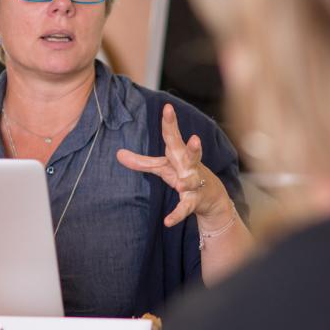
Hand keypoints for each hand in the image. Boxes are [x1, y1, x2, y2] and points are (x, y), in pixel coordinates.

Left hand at [117, 103, 230, 226]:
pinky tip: (167, 221)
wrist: (211, 197)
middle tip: (195, 138)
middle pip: (191, 154)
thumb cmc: (183, 174)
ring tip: (180, 185)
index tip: (168, 107)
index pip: (173, 136)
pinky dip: (177, 215)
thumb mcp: (162, 167)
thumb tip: (118, 154)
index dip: (170, 122)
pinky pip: (185, 208)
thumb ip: (141, 161)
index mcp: (179, 155)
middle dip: (193, 147)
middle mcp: (189, 166)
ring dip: (186, 182)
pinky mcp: (194, 201)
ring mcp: (194, 183)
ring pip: (191, 181)